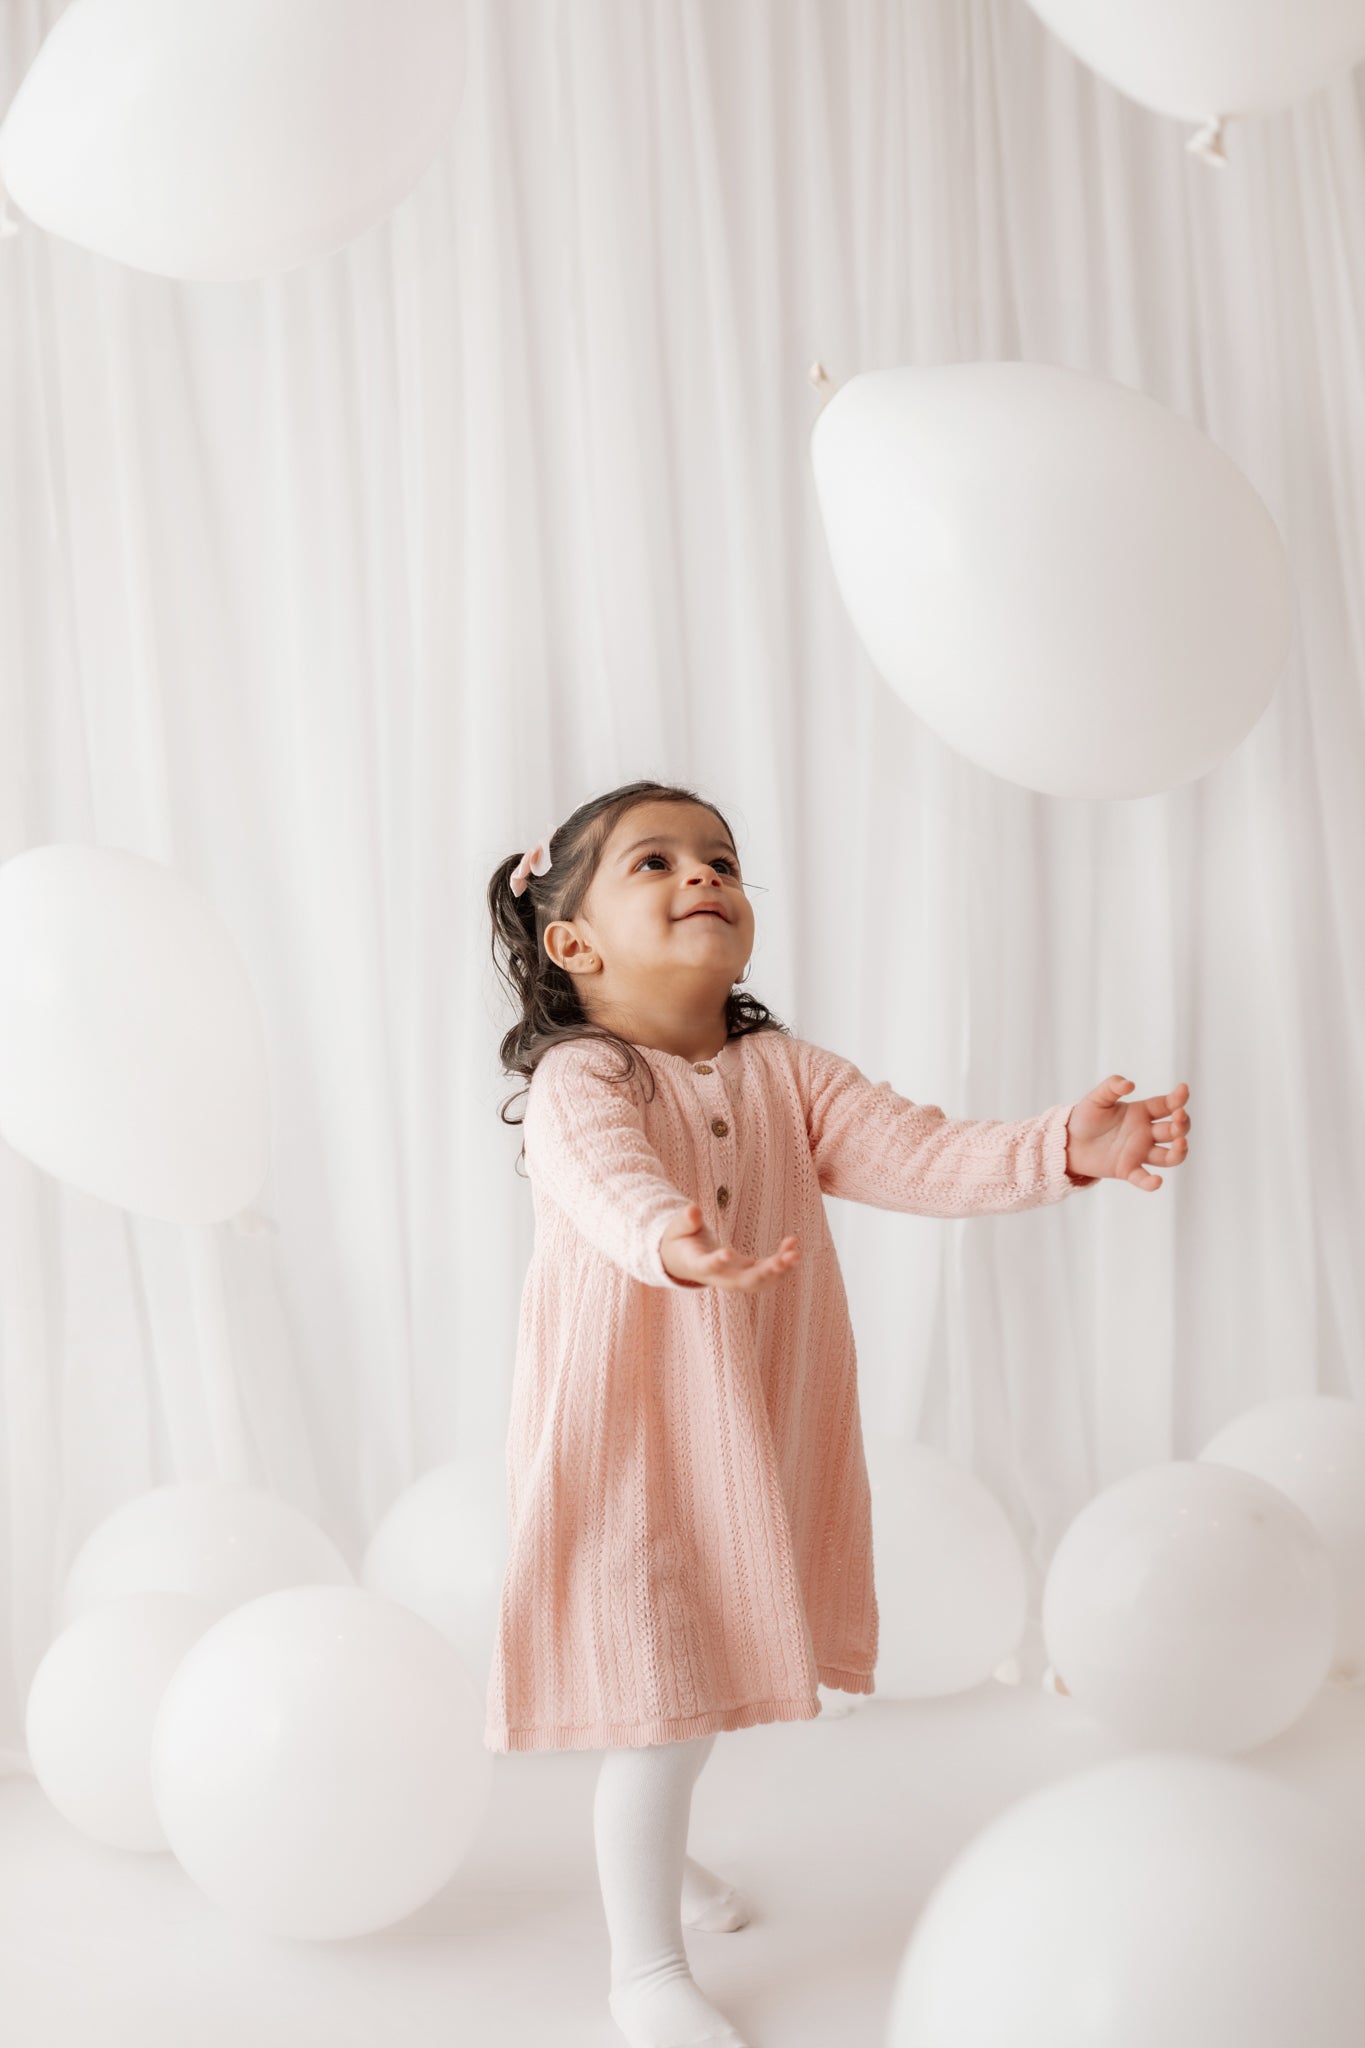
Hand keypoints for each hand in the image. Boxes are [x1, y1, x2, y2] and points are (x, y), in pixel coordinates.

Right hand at [660, 1202, 801, 1290]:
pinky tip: (792, 1243)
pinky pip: (766, 1271)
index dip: (716, 1262)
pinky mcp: (746, 1273)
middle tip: (782, 1262)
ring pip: (758, 1282)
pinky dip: (781, 1261)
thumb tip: (693, 1209)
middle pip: (741, 1283)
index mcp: (696, 1265)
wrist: (684, 1260)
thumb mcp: (677, 1228)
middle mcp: (718, 1277)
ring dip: (779, 1271)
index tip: (727, 1253)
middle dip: (762, 1274)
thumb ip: (685, 1220)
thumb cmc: (680, 1240)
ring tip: (796, 1254)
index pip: (707, 1267)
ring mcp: (734, 1278)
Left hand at [1066, 1075, 1191, 1190]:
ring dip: (1179, 1151)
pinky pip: (1143, 1178)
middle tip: (1178, 1117)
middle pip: (1174, 1130)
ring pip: (1169, 1156)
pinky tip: (1156, 1181)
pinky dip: (1151, 1182)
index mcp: (1142, 1112)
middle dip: (1182, 1124)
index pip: (1167, 1105)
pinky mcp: (1127, 1169)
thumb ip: (1112, 1086)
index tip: (1183, 1090)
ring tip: (1180, 1143)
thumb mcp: (1097, 1098)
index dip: (1177, 1098)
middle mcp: (1146, 1133)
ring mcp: (1139, 1152)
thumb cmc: (1086, 1117)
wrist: (1069, 1141)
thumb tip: (1129, 1084)